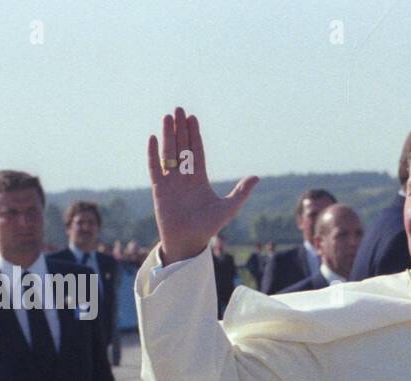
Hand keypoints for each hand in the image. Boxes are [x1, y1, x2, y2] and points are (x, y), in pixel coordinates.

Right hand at [148, 107, 258, 263]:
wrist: (188, 241)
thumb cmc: (208, 227)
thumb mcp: (228, 208)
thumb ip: (241, 191)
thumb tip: (257, 177)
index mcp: (199, 179)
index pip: (196, 151)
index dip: (194, 134)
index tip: (193, 118)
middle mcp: (184, 177)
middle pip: (181, 147)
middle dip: (180, 129)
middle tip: (179, 109)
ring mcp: (170, 181)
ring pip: (169, 153)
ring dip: (168, 135)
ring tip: (167, 117)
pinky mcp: (158, 188)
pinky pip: (155, 167)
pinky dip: (154, 154)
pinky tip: (153, 138)